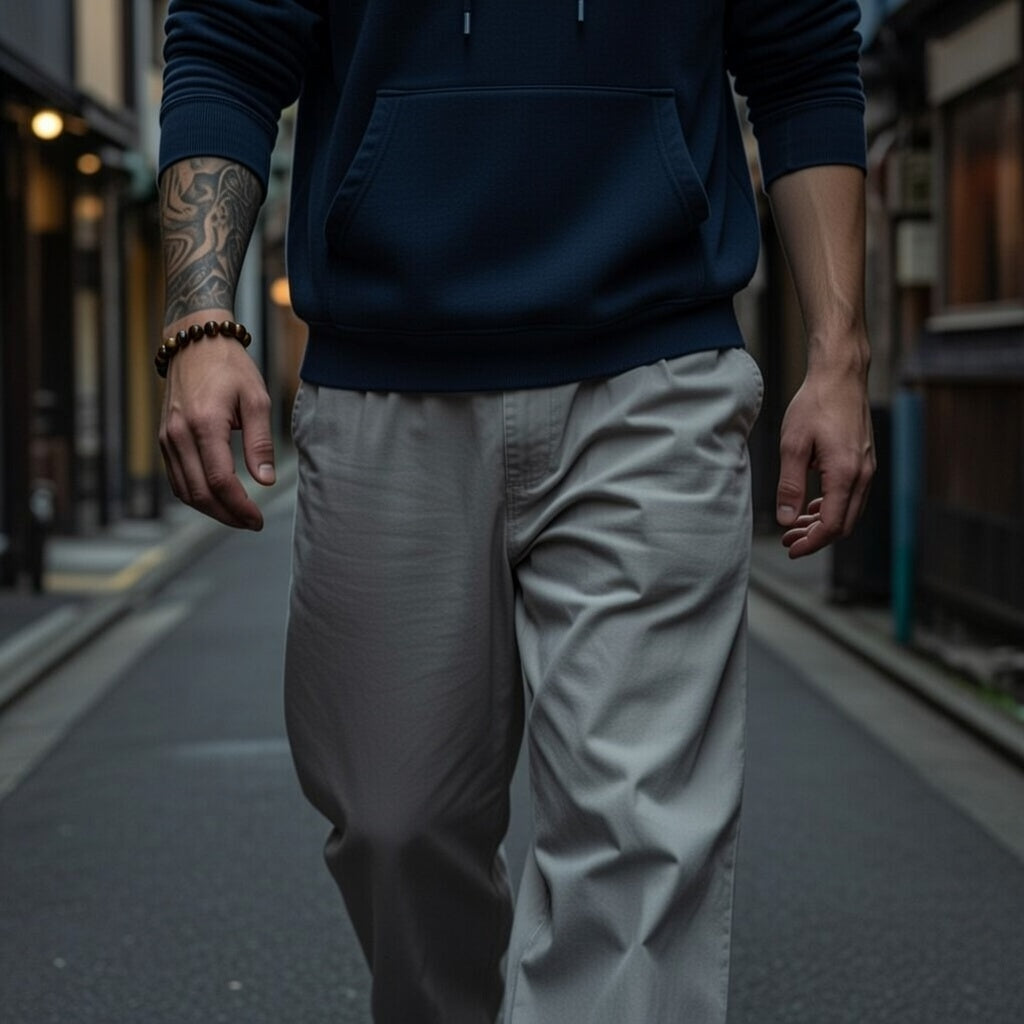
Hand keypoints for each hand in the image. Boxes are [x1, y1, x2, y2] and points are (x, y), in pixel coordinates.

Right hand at [158, 315, 274, 529]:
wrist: (195, 343)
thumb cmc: (230, 368)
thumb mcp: (257, 400)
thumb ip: (260, 442)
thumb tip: (265, 481)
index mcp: (204, 424)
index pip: (219, 481)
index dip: (239, 506)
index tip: (258, 519)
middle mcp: (179, 435)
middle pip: (199, 493)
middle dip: (227, 515)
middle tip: (252, 523)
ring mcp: (166, 438)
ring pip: (184, 491)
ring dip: (211, 510)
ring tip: (238, 516)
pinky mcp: (163, 439)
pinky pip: (176, 478)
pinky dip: (195, 495)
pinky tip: (217, 499)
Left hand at [776, 364, 874, 558]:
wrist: (840, 375)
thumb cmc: (815, 404)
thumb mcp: (793, 445)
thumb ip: (790, 486)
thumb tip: (786, 519)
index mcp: (846, 474)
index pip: (832, 525)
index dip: (811, 543)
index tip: (790, 548)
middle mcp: (863, 475)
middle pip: (844, 524)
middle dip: (816, 538)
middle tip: (788, 540)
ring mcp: (867, 468)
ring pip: (849, 511)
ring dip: (823, 523)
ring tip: (795, 525)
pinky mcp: (864, 461)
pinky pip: (851, 496)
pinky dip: (832, 507)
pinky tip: (811, 506)